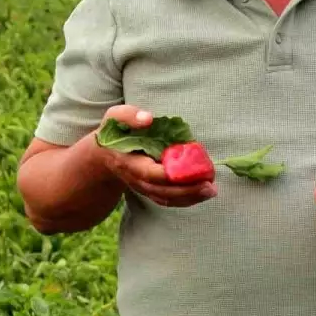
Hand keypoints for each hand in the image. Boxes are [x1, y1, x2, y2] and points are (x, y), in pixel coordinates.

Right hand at [88, 105, 217, 207]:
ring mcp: (142, 187)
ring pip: (166, 198)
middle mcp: (135, 179)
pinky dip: (186, 199)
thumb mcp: (115, 117)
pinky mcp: (150, 190)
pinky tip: (203, 193)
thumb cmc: (114, 131)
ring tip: (211, 190)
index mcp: (127, 162)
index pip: (148, 173)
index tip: (187, 170)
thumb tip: (147, 119)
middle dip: (185, 190)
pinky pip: (168, 199)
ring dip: (189, 197)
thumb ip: (128, 116)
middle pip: (161, 190)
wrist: (104, 154)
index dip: (167, 174)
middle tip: (208, 184)